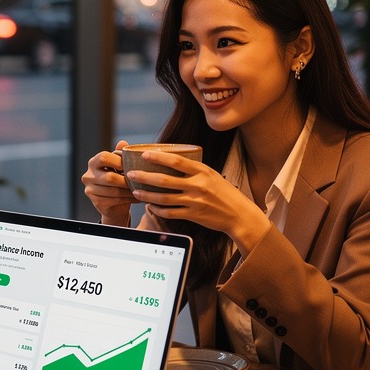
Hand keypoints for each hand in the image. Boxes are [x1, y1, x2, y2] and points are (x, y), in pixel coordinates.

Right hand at [82, 142, 135, 225]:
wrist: (114, 203)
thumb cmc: (119, 180)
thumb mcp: (119, 166)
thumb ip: (120, 155)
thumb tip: (123, 142)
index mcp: (93, 162)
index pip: (103, 157)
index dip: (118, 161)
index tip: (131, 166)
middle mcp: (88, 176)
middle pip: (109, 177)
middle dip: (127, 180)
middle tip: (140, 181)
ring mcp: (90, 190)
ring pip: (114, 191)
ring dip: (130, 191)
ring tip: (142, 190)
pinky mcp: (96, 202)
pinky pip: (115, 200)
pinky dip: (128, 199)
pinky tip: (138, 197)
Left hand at [124, 151, 268, 255]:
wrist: (238, 214)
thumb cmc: (223, 192)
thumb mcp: (211, 175)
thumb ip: (193, 169)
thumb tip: (170, 159)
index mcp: (202, 171)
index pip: (176, 161)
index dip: (158, 157)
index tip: (144, 154)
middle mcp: (198, 185)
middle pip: (164, 180)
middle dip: (144, 177)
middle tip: (130, 174)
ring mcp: (195, 201)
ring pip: (164, 198)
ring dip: (146, 195)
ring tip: (135, 192)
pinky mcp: (193, 215)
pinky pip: (170, 213)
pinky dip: (158, 210)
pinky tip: (150, 206)